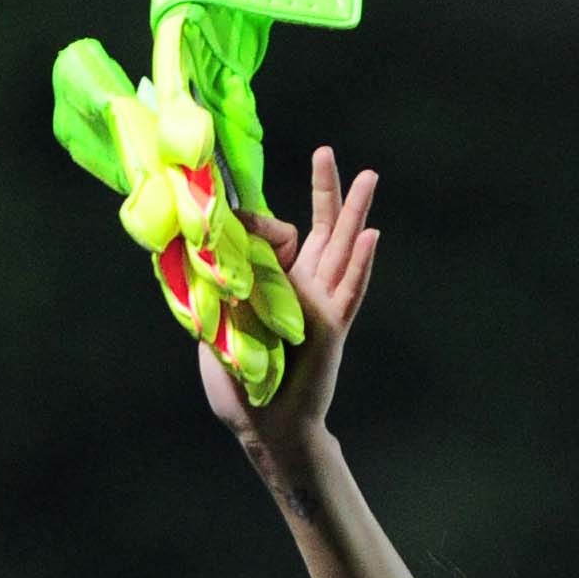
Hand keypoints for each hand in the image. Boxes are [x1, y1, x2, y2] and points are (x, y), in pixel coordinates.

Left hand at [200, 147, 377, 452]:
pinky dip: (361, 262)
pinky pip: (351, 289)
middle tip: (327, 151)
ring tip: (369, 176)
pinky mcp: (332, 326)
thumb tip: (205, 258)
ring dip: (355, 212)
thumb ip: (217, 293)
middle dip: (325, 190)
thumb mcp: (216, 330)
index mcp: (274, 288)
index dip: (260, 223)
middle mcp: (301, 290)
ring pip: (342, 249)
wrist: (263, 426)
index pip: (276, 238)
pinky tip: (373, 234)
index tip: (235, 213)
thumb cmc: (238, 387)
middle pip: (321, 230)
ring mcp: (320, 306)